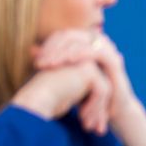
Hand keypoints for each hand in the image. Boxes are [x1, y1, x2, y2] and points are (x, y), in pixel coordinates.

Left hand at [27, 31, 145, 145]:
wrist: (111, 109)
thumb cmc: (88, 91)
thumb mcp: (68, 73)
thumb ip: (53, 60)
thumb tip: (31, 49)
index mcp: (85, 40)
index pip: (61, 36)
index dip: (47, 45)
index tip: (34, 60)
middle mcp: (96, 40)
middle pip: (69, 36)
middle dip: (52, 49)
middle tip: (39, 63)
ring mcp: (107, 48)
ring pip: (80, 42)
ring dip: (62, 53)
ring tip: (50, 64)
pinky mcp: (114, 60)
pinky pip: (95, 52)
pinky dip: (81, 55)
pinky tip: (69, 61)